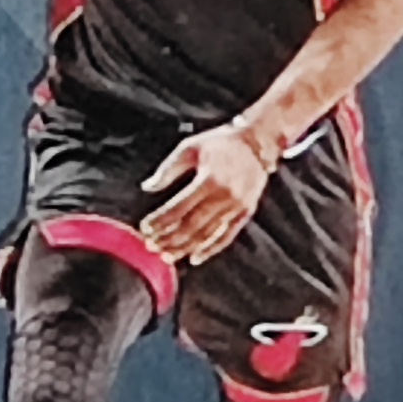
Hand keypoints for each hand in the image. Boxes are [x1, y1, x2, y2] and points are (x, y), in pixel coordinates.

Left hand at [140, 121, 279, 264]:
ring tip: (166, 256)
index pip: (179, 208)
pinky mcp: (245, 212)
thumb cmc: (219, 143)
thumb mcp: (190, 147)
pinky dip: (210, 249)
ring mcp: (236, 207)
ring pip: (206, 235)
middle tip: (151, 246)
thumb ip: (168, 169)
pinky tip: (195, 258)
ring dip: (184, 248)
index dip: (160, 221)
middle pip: (191, 226)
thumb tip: (147, 187)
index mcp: (209, 179)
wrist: (257, 144)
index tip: (145, 228)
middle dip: (168, 239)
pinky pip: (226, 236)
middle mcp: (224, 196)